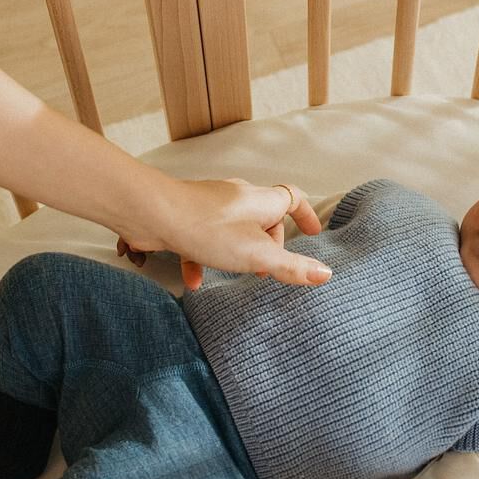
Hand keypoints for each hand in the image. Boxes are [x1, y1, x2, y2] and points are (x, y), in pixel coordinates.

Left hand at [116, 178, 327, 289]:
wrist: (152, 213)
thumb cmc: (208, 230)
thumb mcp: (256, 254)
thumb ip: (290, 266)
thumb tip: (325, 274)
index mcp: (260, 201)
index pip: (293, 198)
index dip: (305, 215)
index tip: (312, 233)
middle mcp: (237, 198)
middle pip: (264, 216)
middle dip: (268, 244)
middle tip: (265, 268)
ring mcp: (210, 204)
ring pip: (233, 229)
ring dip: (236, 254)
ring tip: (233, 274)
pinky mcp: (187, 215)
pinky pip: (203, 237)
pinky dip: (202, 258)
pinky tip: (193, 281)